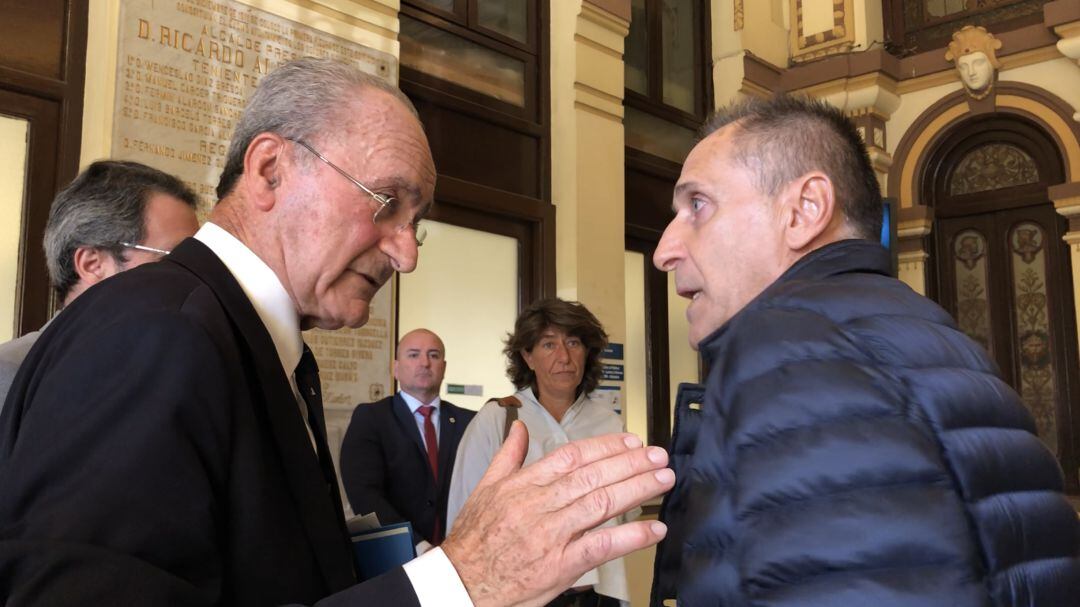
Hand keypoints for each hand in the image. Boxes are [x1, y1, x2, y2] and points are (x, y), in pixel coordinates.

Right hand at [442, 422, 673, 606]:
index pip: (572, 456)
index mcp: (523, 485)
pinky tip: (653, 529)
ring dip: (637, 489)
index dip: (605, 446)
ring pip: (601, 504)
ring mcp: (551, 535)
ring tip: (662, 480)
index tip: (630, 441)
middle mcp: (539, 506)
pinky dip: (631, 536)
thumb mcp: (484, 489)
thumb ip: (507, 457)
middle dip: (630, 463)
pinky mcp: (560, 565)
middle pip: (593, 476)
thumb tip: (518, 428)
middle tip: (658, 455)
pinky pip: (601, 547)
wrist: (460, 582)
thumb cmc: (473, 539)